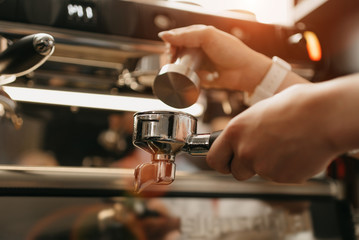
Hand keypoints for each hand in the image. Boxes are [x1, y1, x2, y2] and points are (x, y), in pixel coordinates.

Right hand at [158, 25, 271, 92]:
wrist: (245, 72)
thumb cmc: (232, 51)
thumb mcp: (208, 36)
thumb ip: (186, 35)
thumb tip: (165, 35)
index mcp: (199, 35)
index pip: (178, 36)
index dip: (171, 43)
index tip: (170, 51)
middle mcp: (198, 48)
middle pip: (177, 52)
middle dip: (174, 57)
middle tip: (174, 61)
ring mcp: (199, 63)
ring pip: (181, 66)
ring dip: (181, 70)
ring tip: (188, 72)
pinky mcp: (201, 77)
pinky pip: (189, 79)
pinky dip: (190, 80)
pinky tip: (198, 79)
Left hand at [206, 83, 343, 182]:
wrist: (325, 116)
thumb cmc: (296, 106)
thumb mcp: (260, 112)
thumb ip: (246, 130)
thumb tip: (244, 136)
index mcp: (236, 132)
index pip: (214, 159)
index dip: (221, 162)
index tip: (226, 162)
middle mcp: (246, 152)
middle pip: (236, 173)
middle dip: (245, 167)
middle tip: (260, 154)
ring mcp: (264, 168)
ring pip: (261, 174)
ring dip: (269, 165)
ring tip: (285, 145)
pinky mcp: (284, 178)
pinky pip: (280, 176)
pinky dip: (286, 169)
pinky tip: (296, 151)